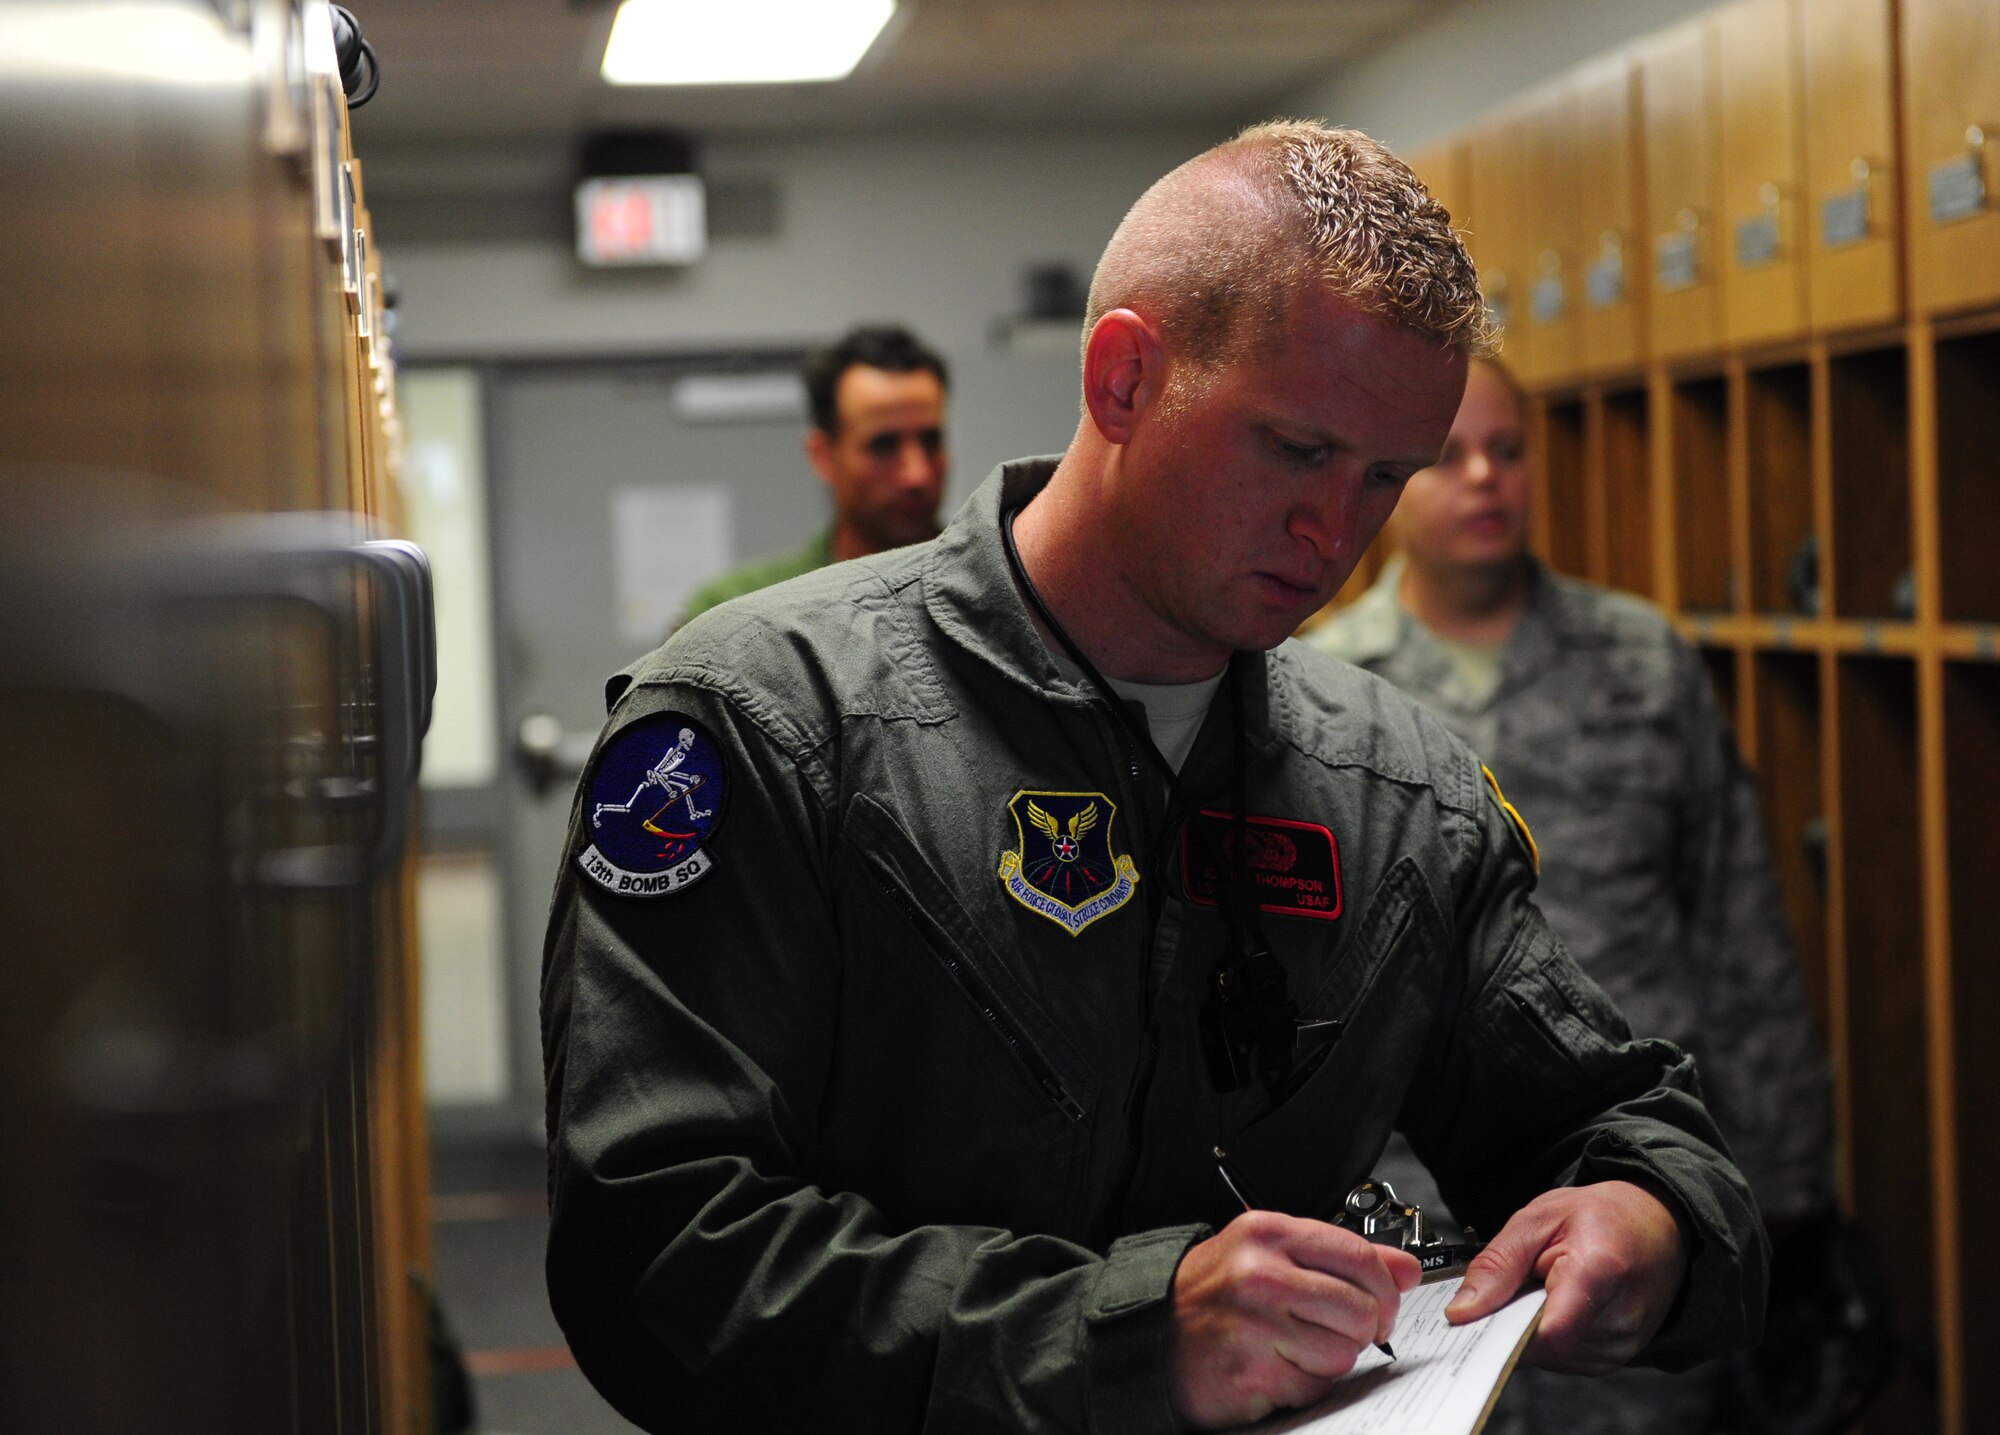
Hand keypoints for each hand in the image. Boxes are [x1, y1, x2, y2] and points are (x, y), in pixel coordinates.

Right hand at [1166, 1210, 1420, 1428]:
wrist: (1154, 1333)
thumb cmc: (1215, 1292)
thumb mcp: (1270, 1253)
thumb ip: (1340, 1257)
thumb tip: (1406, 1270)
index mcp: (1268, 1233)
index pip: (1359, 1256)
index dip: (1385, 1287)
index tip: (1383, 1303)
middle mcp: (1260, 1273)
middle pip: (1360, 1308)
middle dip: (1362, 1329)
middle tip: (1340, 1331)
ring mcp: (1254, 1324)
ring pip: (1344, 1353)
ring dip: (1330, 1360)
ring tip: (1298, 1348)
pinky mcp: (1251, 1372)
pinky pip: (1314, 1386)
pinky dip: (1304, 1384)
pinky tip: (1277, 1367)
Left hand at [1444, 1180, 1688, 1373]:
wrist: (1659, 1225)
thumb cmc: (1603, 1216)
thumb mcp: (1538, 1218)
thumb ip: (1497, 1264)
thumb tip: (1462, 1310)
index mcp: (1599, 1271)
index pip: (1547, 1334)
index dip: (1504, 1331)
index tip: (1476, 1317)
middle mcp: (1619, 1318)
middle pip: (1544, 1346)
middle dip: (1514, 1322)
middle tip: (1516, 1285)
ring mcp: (1623, 1343)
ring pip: (1551, 1356)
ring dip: (1533, 1328)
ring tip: (1545, 1288)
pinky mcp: (1618, 1356)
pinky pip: (1566, 1358)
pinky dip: (1550, 1335)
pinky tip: (1558, 1304)